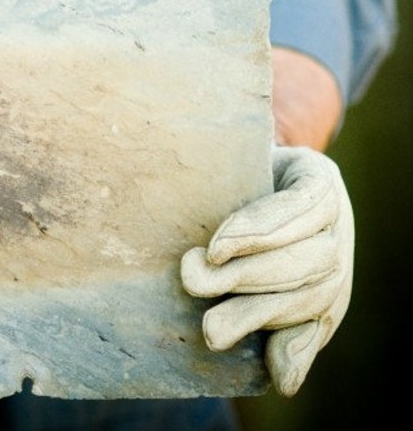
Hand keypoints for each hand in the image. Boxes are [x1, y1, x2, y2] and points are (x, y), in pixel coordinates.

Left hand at [180, 145, 353, 396]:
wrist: (276, 183)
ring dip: (259, 315)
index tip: (215, 249)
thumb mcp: (240, 158)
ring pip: (308, 296)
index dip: (256, 230)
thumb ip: (221, 170)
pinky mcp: (331, 303)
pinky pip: (319, 327)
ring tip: (212, 329)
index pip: (295, 207)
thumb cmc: (245, 169)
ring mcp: (340, 265)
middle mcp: (338, 224)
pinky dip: (299, 351)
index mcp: (318, 180)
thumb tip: (205, 230)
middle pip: (299, 258)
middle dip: (245, 276)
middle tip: (193, 280)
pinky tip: (281, 376)